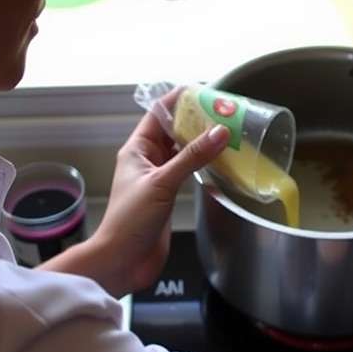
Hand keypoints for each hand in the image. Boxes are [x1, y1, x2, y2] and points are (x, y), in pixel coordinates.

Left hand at [88, 90, 228, 296]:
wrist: (122, 260)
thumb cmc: (131, 220)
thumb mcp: (163, 183)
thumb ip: (192, 157)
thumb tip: (220, 132)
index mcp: (137, 149)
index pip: (158, 113)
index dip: (180, 100)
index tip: (205, 91)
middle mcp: (147, 159)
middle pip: (173, 130)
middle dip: (197, 119)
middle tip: (226, 112)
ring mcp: (159, 177)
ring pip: (183, 150)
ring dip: (202, 141)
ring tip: (230, 131)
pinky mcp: (169, 194)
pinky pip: (188, 170)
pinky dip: (204, 162)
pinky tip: (221, 159)